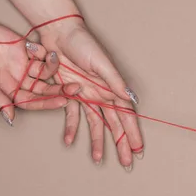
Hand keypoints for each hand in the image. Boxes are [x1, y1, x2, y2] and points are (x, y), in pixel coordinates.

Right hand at [0, 15, 79, 124]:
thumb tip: (10, 118)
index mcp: (9, 91)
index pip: (33, 101)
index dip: (48, 102)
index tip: (64, 101)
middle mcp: (18, 79)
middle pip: (44, 88)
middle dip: (60, 88)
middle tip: (76, 87)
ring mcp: (22, 63)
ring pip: (44, 70)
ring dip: (53, 66)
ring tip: (55, 57)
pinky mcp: (23, 47)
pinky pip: (39, 52)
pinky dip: (43, 51)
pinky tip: (43, 47)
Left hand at [39, 21, 143, 168]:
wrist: (58, 33)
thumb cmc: (83, 43)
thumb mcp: (101, 62)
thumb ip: (114, 82)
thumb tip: (130, 98)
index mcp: (112, 88)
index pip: (126, 116)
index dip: (132, 133)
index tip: (138, 150)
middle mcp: (101, 94)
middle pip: (114, 124)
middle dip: (120, 144)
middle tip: (126, 163)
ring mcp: (85, 96)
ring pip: (94, 124)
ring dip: (97, 142)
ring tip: (97, 159)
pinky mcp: (68, 94)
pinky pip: (71, 115)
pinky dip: (70, 128)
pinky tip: (69, 141)